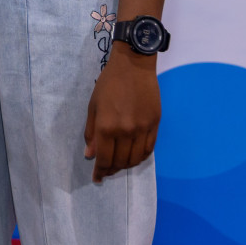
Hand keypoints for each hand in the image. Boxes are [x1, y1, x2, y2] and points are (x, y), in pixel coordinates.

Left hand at [84, 51, 160, 182]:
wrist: (133, 66)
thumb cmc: (109, 84)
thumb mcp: (93, 106)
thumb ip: (92, 132)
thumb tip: (90, 155)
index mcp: (107, 127)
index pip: (104, 159)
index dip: (100, 172)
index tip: (97, 179)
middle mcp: (125, 131)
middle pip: (120, 161)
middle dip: (112, 170)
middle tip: (107, 171)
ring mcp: (142, 129)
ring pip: (135, 158)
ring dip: (126, 166)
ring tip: (120, 165)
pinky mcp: (155, 124)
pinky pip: (149, 149)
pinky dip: (140, 157)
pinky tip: (134, 157)